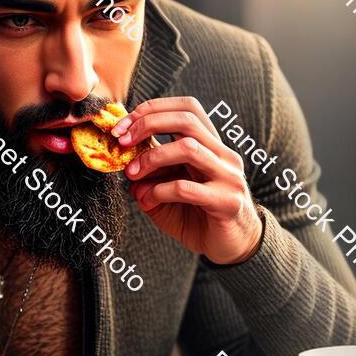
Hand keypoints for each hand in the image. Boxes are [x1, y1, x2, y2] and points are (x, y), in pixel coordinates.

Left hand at [112, 96, 262, 264]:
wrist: (233, 248)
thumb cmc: (198, 215)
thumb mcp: (168, 190)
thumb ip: (150, 174)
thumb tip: (125, 163)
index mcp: (210, 145)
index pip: (187, 107)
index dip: (152, 109)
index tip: (122, 126)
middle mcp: (223, 155)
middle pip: (187, 119)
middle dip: (147, 124)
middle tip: (122, 141)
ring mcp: (228, 177)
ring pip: (188, 148)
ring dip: (152, 158)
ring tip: (133, 175)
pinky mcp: (226, 202)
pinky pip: (186, 188)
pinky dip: (159, 191)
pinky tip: (148, 201)